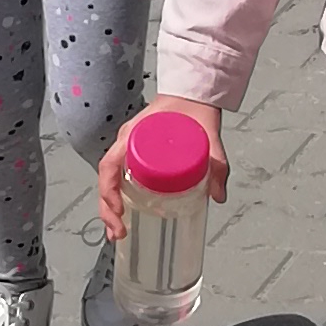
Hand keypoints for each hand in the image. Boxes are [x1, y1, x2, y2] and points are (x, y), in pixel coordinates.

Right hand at [98, 98, 224, 237]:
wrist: (193, 93)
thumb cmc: (192, 107)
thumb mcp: (208, 135)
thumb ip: (217, 164)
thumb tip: (218, 195)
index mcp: (134, 135)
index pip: (109, 165)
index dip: (109, 190)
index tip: (119, 210)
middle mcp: (126, 143)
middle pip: (107, 179)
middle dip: (107, 209)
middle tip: (118, 232)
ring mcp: (129, 148)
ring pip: (111, 180)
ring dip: (110, 207)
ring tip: (118, 231)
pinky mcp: (137, 154)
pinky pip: (121, 176)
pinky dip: (118, 197)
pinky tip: (125, 214)